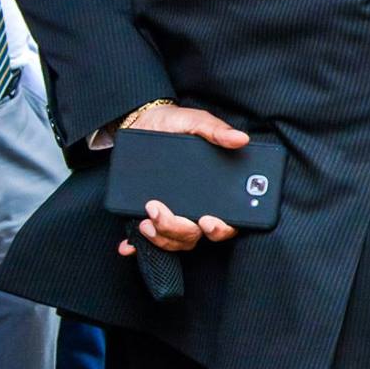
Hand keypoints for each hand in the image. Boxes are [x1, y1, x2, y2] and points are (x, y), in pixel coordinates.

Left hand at [113, 105, 249, 257]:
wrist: (142, 123)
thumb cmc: (174, 124)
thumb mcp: (195, 122)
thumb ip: (216, 131)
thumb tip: (241, 138)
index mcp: (216, 188)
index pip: (229, 219)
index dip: (222, 228)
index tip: (207, 220)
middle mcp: (197, 206)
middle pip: (197, 234)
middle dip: (179, 230)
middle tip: (158, 210)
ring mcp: (174, 214)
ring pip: (175, 241)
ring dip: (160, 236)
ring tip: (145, 219)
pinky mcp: (150, 216)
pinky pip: (147, 242)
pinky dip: (138, 246)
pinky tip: (128, 245)